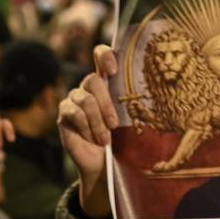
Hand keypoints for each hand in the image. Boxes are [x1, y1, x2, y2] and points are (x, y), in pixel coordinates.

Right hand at [57, 45, 119, 218]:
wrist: (103, 163)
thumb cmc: (120, 139)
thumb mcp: (129, 119)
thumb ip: (131, 102)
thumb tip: (155, 94)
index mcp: (105, 82)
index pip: (100, 55)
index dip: (104, 56)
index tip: (114, 69)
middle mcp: (87, 88)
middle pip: (92, 80)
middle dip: (106, 104)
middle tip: (115, 124)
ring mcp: (73, 99)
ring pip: (85, 100)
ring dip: (97, 122)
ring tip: (105, 139)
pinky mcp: (64, 114)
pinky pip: (74, 113)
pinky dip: (87, 128)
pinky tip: (93, 139)